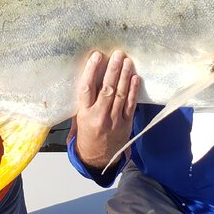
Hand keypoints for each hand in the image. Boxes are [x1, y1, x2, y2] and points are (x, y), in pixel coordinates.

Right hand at [71, 50, 139, 169]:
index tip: (96, 56)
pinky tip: (135, 78)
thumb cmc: (87, 134)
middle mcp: (99, 116)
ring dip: (124, 76)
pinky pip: (131, 104)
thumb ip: (84, 101)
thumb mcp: (79, 118)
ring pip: (120, 94)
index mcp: (84, 114)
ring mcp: (114, 120)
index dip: (91, 71)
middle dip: (113, 70)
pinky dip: (133, 90)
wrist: (97, 159)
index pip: (87, 88)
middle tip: (117, 54)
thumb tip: (90, 77)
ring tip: (127, 61)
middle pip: (107, 89)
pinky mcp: (126, 123)